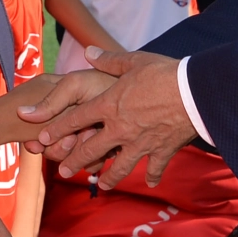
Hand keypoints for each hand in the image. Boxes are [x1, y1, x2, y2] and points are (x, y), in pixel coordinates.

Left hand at [19, 51, 195, 188]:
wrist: (194, 93)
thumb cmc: (163, 74)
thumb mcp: (134, 61)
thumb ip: (109, 60)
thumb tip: (88, 52)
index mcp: (109, 105)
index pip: (76, 119)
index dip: (57, 129)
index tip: (43, 138)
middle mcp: (120, 129)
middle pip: (91, 149)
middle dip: (75, 162)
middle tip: (63, 171)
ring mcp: (140, 143)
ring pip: (119, 166)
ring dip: (109, 177)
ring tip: (101, 184)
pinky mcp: (162, 151)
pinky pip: (155, 168)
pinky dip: (153, 175)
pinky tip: (151, 182)